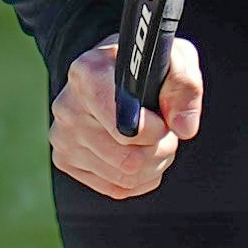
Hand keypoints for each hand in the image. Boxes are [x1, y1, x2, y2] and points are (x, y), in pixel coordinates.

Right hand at [53, 30, 203, 198]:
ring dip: (153, 164)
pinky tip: (140, 153)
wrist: (112, 73)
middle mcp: (68, 107)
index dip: (155, 131)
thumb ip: (184, 86)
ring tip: (154, 140)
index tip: (163, 120)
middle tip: (165, 132)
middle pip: (128, 160)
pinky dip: (141, 178)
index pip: (125, 127)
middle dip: (160, 150)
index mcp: (88, 73)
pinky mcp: (65, 160)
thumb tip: (184, 128)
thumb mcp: (174, 58)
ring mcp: (63, 137)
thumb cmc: (144, 67)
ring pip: (125, 178)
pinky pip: (117, 188)